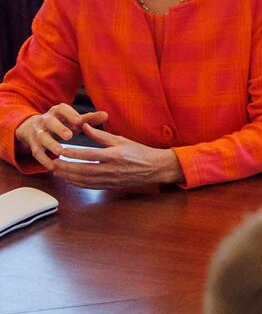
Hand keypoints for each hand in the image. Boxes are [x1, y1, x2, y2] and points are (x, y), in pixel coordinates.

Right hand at [14, 106, 109, 168]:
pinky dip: (44, 160)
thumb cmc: (62, 124)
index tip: (79, 121)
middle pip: (50, 122)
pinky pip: (37, 152)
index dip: (70, 114)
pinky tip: (52, 166)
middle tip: (69, 136)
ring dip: (51, 144)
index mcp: (58, 112)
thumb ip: (89, 119)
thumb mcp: (74, 120)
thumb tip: (106, 115)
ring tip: (60, 152)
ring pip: (42, 137)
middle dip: (59, 128)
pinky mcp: (34, 144)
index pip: (62, 109)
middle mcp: (46, 120)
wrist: (34, 128)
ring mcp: (38, 132)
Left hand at [50, 123, 182, 188]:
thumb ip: (101, 135)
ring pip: (85, 180)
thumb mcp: (121, 140)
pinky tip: (70, 179)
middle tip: (53, 163)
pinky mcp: (112, 186)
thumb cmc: (140, 152)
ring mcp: (112, 179)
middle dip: (66, 167)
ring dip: (69, 176)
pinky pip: (91, 186)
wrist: (156, 168)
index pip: (88, 155)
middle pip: (83, 170)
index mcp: (115, 155)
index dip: (72, 153)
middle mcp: (112, 169)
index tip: (60, 151)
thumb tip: (84, 126)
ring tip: (57, 171)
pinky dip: (78, 183)